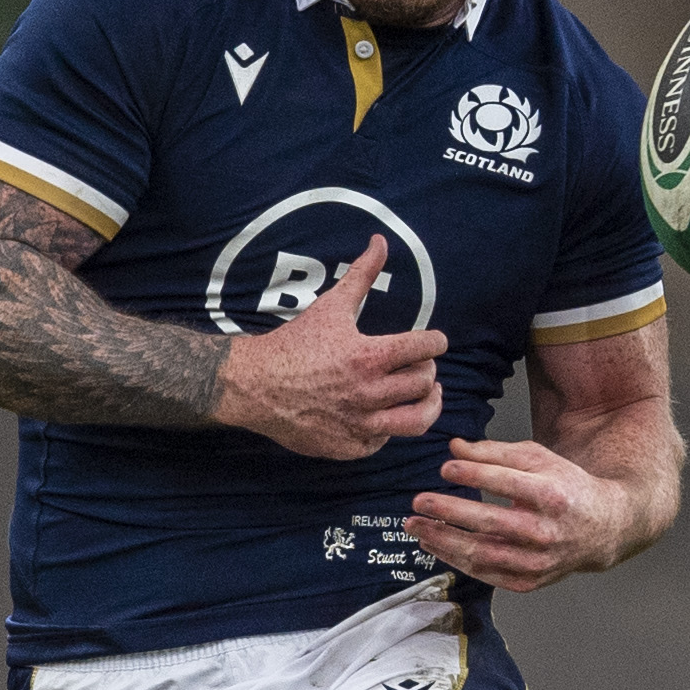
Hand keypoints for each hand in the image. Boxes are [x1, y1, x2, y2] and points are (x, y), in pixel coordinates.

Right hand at [214, 235, 446, 457]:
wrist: (253, 385)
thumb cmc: (293, 344)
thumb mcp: (330, 306)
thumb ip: (361, 275)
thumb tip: (380, 242)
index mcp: (368, 356)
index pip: (426, 348)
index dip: (435, 341)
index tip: (433, 341)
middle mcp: (368, 393)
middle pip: (424, 382)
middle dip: (428, 370)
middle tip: (420, 365)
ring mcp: (359, 424)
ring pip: (417, 419)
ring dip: (428, 404)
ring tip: (426, 394)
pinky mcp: (348, 447)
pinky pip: (385, 441)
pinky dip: (390, 427)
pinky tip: (387, 413)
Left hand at [404, 436, 634, 591]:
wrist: (603, 529)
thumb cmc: (567, 489)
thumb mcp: (540, 460)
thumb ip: (495, 452)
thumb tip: (454, 448)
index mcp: (551, 494)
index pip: (506, 482)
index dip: (473, 473)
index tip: (445, 468)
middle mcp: (545, 530)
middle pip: (489, 521)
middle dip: (448, 510)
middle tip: (418, 501)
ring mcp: (538, 560)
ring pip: (482, 553)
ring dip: (443, 540)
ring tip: (417, 527)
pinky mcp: (530, 581)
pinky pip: (487, 573)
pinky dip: (457, 561)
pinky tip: (437, 546)